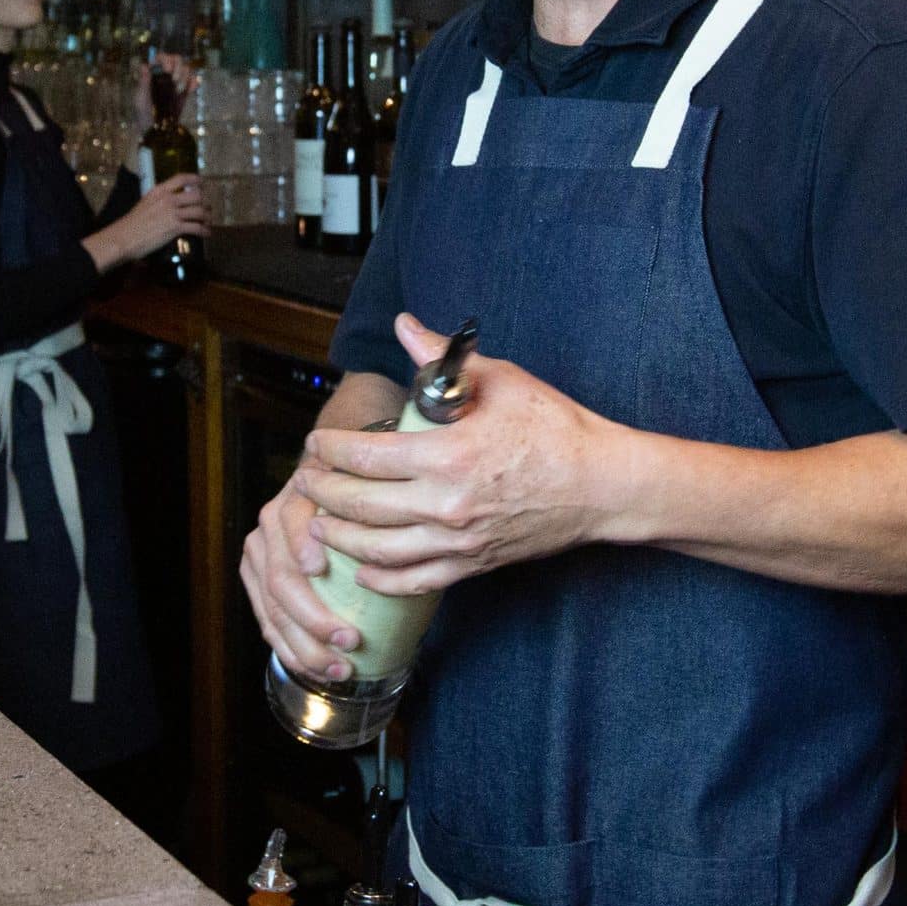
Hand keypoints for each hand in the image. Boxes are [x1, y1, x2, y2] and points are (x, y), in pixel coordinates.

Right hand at [89, 172, 208, 269]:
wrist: (124, 238)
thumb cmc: (131, 224)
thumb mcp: (145, 204)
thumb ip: (159, 201)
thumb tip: (170, 203)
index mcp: (159, 191)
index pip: (181, 178)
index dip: (195, 179)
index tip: (203, 182)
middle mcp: (168, 199)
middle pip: (196, 195)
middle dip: (205, 202)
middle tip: (208, 207)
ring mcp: (172, 213)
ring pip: (199, 211)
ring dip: (207, 217)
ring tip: (208, 221)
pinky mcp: (175, 228)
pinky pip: (196, 227)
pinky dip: (204, 230)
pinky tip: (206, 233)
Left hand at [131, 52, 198, 134]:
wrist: (157, 130)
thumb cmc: (144, 114)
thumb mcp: (140, 99)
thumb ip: (143, 83)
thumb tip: (145, 66)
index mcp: (152, 73)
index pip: (161, 57)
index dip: (165, 60)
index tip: (167, 71)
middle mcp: (165, 74)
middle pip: (177, 59)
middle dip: (178, 68)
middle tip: (175, 81)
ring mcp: (176, 82)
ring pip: (186, 68)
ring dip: (185, 77)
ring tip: (178, 91)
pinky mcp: (185, 91)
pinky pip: (194, 80)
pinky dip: (194, 83)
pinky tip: (190, 91)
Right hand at [241, 467, 362, 682]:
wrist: (327, 495)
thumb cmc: (360, 499)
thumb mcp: (368, 489)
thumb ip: (373, 502)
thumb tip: (396, 534)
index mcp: (295, 498)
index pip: (291, 522)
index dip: (302, 546)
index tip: (320, 570)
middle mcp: (269, 525)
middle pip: (281, 579)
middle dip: (314, 618)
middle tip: (351, 641)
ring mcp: (258, 556)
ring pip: (273, 610)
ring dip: (305, 646)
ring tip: (340, 668)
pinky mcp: (256, 582)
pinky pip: (267, 623)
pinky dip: (291, 651)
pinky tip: (316, 669)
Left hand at [292, 313, 626, 597]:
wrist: (602, 485)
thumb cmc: (555, 428)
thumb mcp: (501, 380)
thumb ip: (443, 358)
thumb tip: (405, 325)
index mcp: (447, 454)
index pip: (365, 456)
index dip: (329, 450)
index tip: (315, 443)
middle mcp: (445, 503)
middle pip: (360, 505)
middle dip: (322, 493)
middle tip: (304, 481)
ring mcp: (457, 541)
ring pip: (377, 549)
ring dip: (340, 536)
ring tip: (320, 522)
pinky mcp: (472, 564)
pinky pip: (413, 580)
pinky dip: (380, 576)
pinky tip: (361, 566)